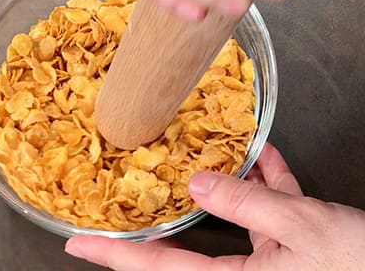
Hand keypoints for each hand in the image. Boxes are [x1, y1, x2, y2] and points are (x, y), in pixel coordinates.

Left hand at [65, 143, 364, 269]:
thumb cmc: (359, 263)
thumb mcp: (302, 227)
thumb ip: (246, 202)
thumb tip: (199, 183)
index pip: (158, 266)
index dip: (115, 253)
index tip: (79, 243)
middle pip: (185, 245)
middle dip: (159, 215)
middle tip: (123, 196)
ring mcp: (269, 260)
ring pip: (230, 220)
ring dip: (221, 186)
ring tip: (200, 158)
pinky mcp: (292, 247)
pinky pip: (267, 213)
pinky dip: (264, 185)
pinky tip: (263, 157)